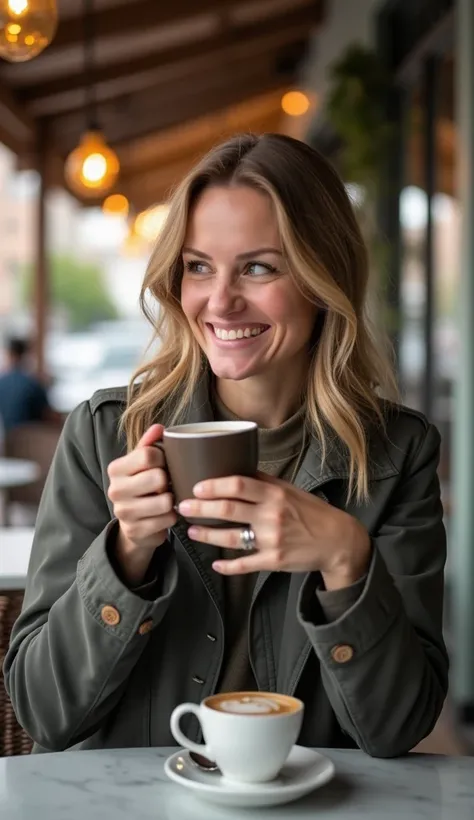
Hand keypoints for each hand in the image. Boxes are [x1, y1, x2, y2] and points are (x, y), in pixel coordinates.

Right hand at [107, 424, 176, 584]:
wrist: (133, 524)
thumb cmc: (141, 487)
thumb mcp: (142, 465)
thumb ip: (149, 445)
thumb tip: (159, 427)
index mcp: (116, 469)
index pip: (149, 455)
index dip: (164, 459)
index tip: (164, 465)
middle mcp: (115, 490)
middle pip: (158, 477)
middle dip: (168, 481)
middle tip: (166, 485)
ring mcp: (123, 512)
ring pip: (165, 501)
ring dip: (172, 500)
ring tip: (167, 499)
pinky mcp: (135, 531)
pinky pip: (167, 519)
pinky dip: (172, 516)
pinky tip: (165, 514)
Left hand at [178, 472, 370, 588]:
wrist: (337, 540)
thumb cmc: (311, 512)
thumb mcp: (290, 490)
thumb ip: (264, 482)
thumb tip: (236, 467)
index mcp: (275, 494)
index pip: (239, 484)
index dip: (214, 485)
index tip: (197, 486)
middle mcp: (272, 515)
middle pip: (228, 509)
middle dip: (201, 508)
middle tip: (183, 506)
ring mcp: (272, 539)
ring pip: (231, 538)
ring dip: (207, 535)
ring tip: (192, 531)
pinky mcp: (274, 561)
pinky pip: (245, 564)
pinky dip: (228, 566)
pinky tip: (215, 564)